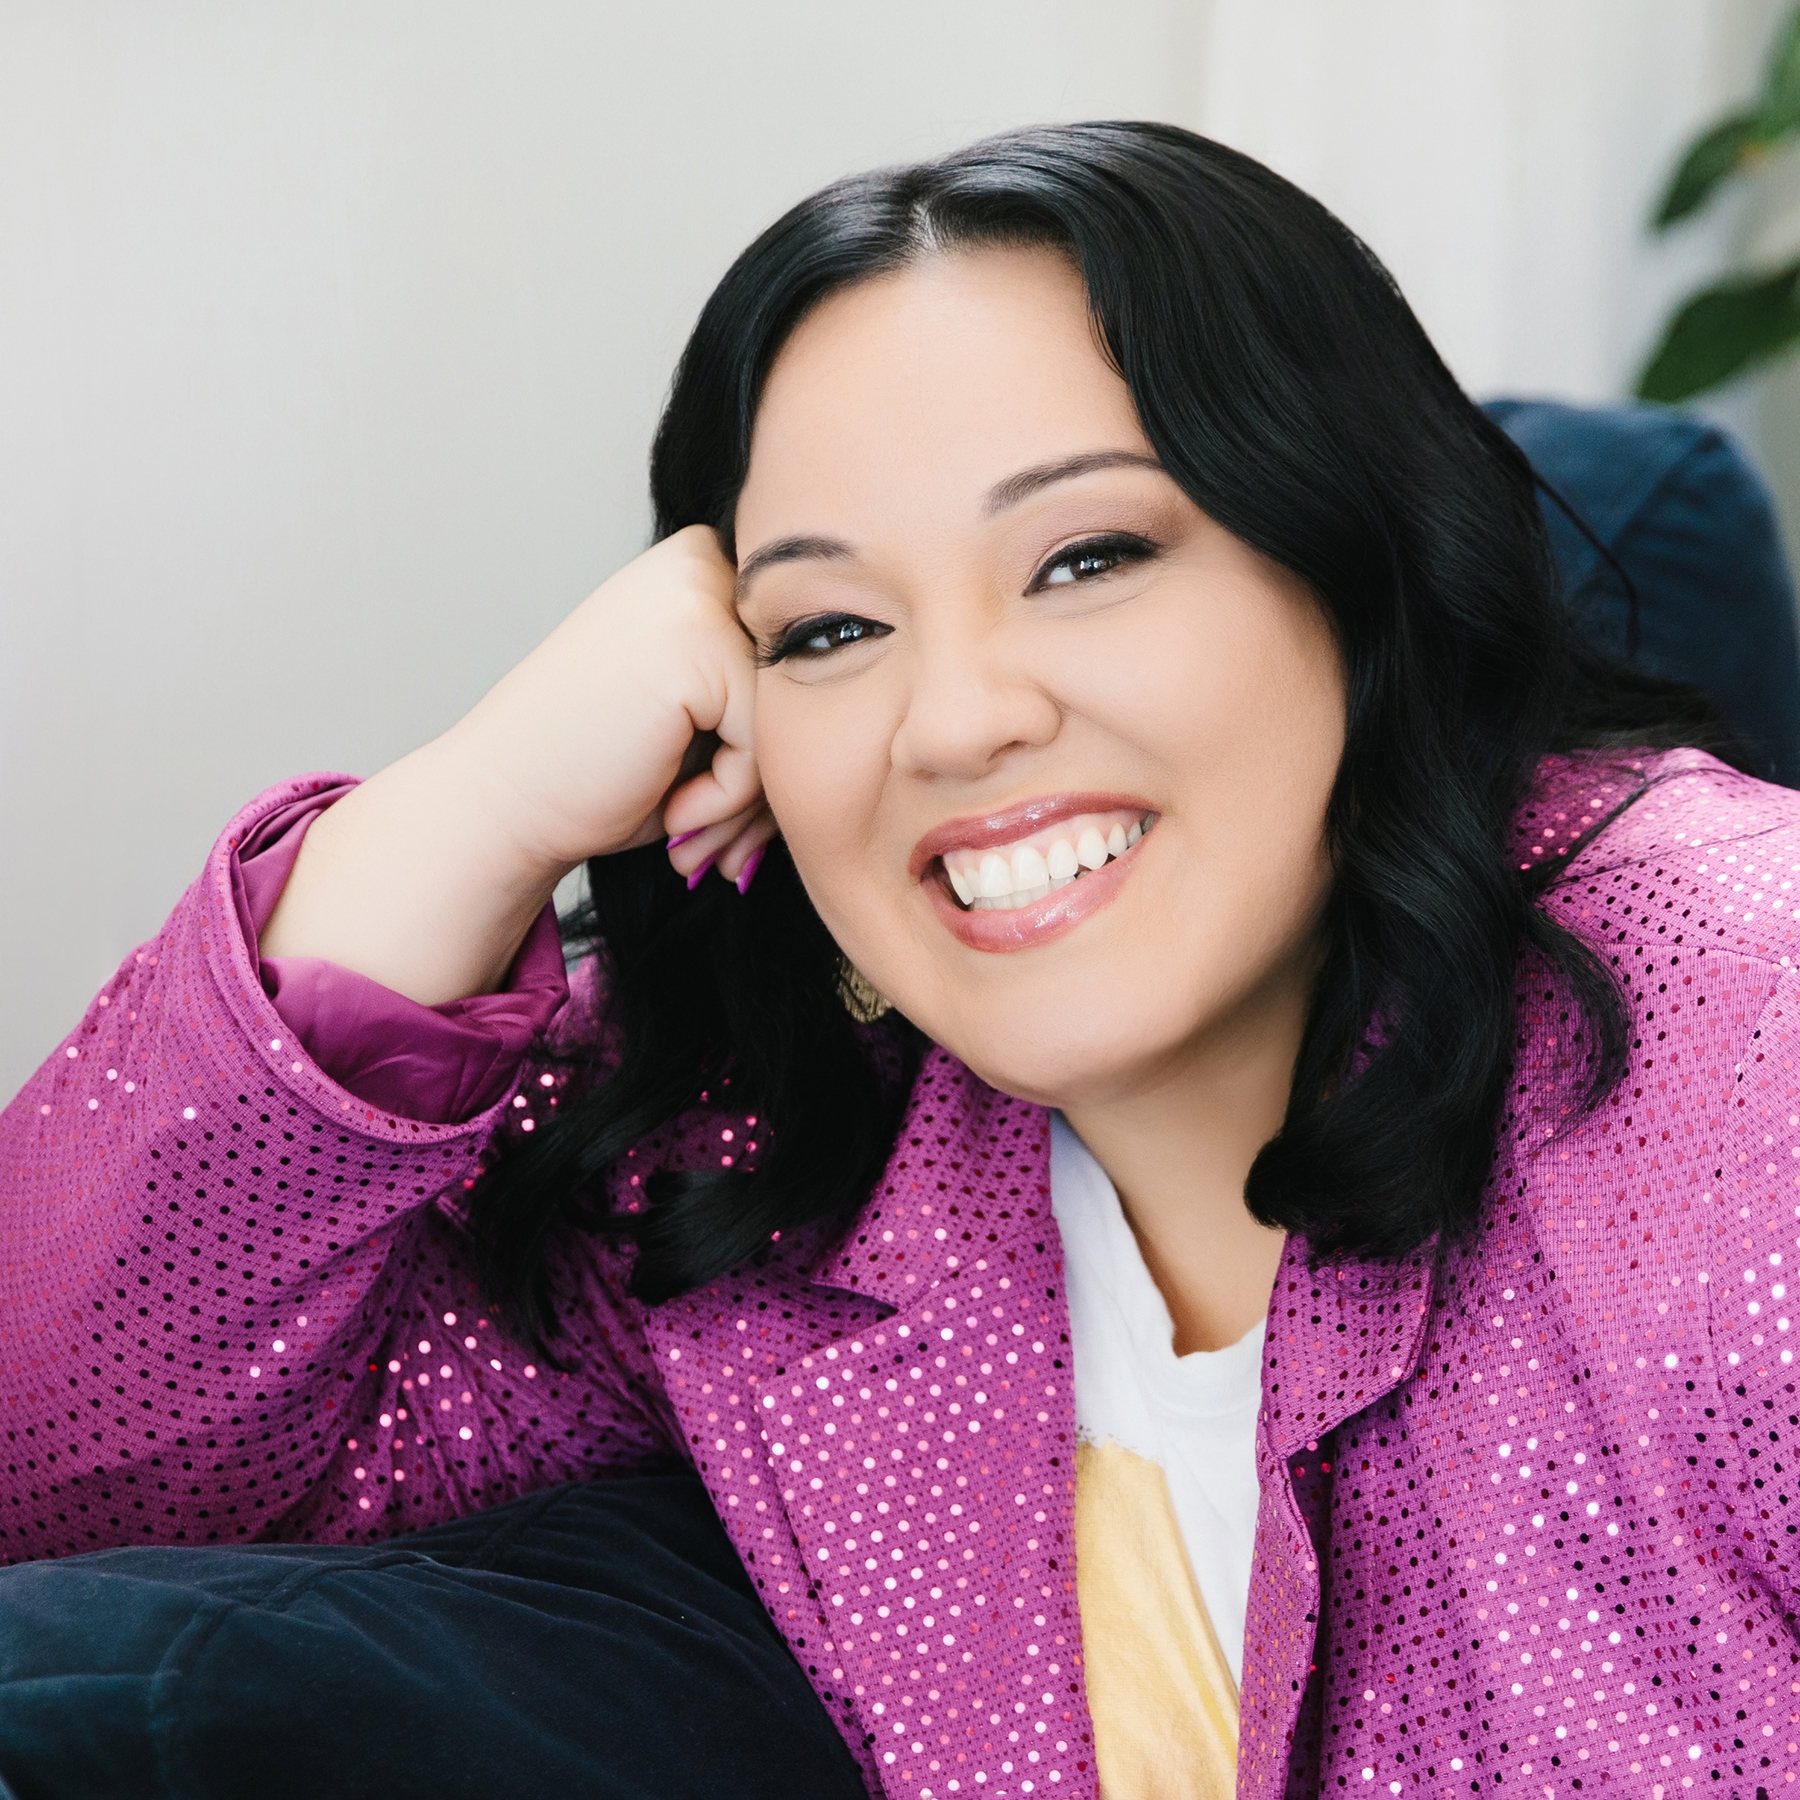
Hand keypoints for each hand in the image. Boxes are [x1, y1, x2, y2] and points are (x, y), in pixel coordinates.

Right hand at [259, 526, 774, 1004]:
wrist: (500, 804)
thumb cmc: (595, 775)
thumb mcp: (700, 731)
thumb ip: (775, 715)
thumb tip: (871, 734)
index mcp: (703, 569)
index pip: (804, 665)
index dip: (774, 756)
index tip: (724, 819)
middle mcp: (701, 563)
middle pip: (806, 686)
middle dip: (772, 787)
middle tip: (712, 847)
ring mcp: (696, 593)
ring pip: (793, 717)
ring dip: (751, 801)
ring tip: (688, 831)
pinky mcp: (698, 642)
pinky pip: (767, 741)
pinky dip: (727, 796)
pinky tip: (668, 809)